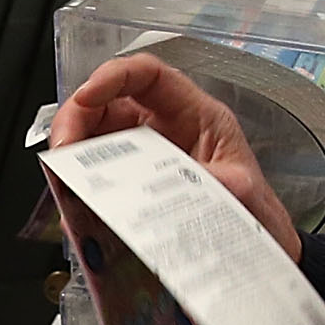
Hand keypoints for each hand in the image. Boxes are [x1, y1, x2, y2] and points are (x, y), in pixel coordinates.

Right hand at [52, 54, 300, 262]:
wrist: (262, 249)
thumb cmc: (257, 213)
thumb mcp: (240, 195)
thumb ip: (209, 187)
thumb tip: (174, 187)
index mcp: (197, 115)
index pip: (148, 75)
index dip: (112, 77)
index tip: (86, 96)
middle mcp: (167, 128)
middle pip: (109, 103)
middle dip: (77, 119)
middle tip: (62, 150)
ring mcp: (147, 155)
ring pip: (96, 138)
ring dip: (74, 154)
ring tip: (64, 177)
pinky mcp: (134, 183)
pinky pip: (99, 175)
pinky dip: (81, 185)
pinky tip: (76, 200)